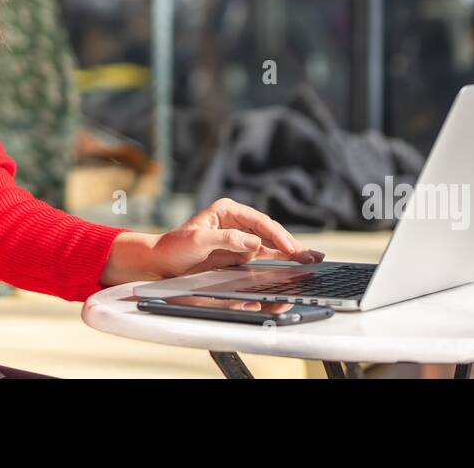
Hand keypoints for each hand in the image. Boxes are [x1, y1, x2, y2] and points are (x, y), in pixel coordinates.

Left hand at [100, 198, 325, 285]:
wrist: (161, 262)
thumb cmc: (174, 247)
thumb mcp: (198, 241)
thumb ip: (227, 241)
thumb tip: (254, 243)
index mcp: (227, 210)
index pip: (259, 221)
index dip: (277, 235)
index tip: (290, 248)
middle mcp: (236, 221)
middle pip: (269, 231)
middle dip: (290, 243)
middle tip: (310, 256)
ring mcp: (240, 237)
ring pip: (270, 243)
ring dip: (290, 251)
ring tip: (312, 259)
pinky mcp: (239, 253)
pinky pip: (264, 254)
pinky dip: (280, 258)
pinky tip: (295, 261)